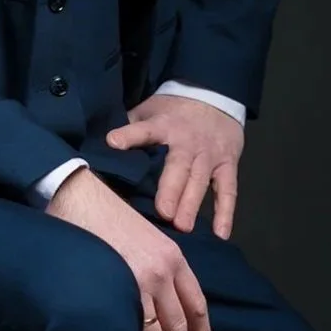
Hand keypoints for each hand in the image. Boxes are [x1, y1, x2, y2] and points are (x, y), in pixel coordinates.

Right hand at [45, 167, 211, 330]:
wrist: (79, 197)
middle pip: (180, 326)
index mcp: (174, 257)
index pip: (196, 304)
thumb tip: (159, 303)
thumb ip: (158, 267)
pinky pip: (136, 329)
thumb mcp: (145, 237)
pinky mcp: (122, 286)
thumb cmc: (107, 215)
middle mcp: (165, 271)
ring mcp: (144, 280)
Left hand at [106, 92, 243, 239]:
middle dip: (171, 189)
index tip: (112, 142)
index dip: (129, 135)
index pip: (144, 130)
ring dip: (192, 203)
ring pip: (201, 180)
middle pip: (179, 165)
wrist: (215, 96)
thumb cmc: (174, 110)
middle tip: (163, 213)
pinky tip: (221, 234)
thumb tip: (103, 149)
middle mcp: (187, 141)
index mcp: (163, 125)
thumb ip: (131, 128)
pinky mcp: (227, 164)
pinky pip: (228, 190)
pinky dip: (225, 212)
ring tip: (183, 226)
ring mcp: (209, 154)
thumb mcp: (150, 110)